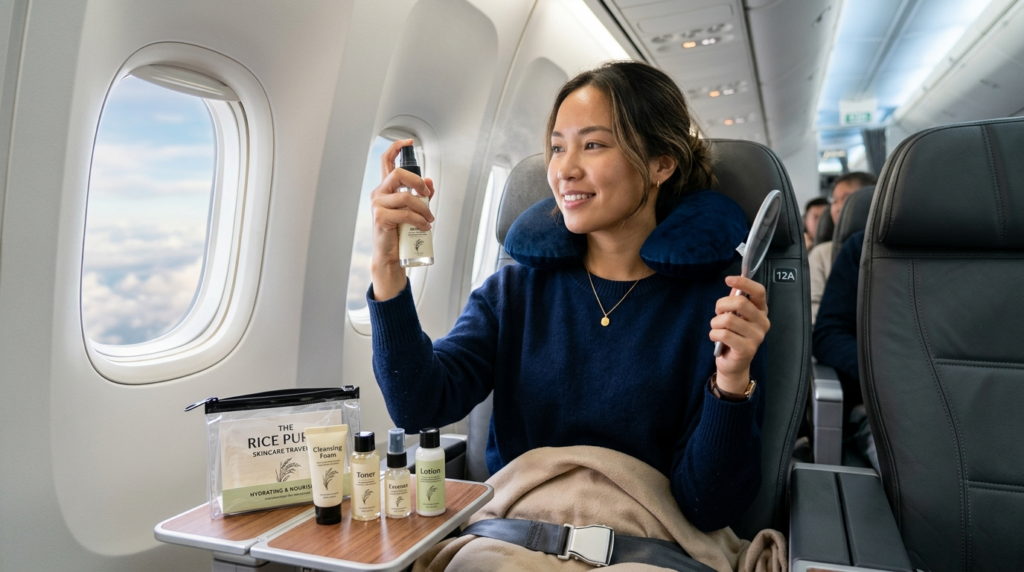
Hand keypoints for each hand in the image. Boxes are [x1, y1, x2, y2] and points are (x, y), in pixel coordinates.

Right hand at [369, 139, 435, 300]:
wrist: (391, 254)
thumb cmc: (400, 231)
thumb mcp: (413, 209)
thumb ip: (421, 195)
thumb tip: (430, 182)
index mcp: (385, 187)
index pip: (386, 161)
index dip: (396, 148)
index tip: (409, 142)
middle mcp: (379, 193)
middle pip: (399, 174)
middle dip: (418, 182)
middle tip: (427, 195)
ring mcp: (378, 204)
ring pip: (407, 197)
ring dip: (424, 208)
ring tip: (429, 219)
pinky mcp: (381, 217)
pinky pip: (406, 213)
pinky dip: (420, 220)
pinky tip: (424, 226)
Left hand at [709, 276, 769, 393]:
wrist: (733, 364)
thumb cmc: (733, 336)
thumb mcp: (735, 316)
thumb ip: (735, 301)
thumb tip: (733, 286)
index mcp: (761, 311)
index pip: (759, 291)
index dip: (744, 283)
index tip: (728, 279)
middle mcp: (763, 322)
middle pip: (741, 302)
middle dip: (721, 305)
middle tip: (717, 312)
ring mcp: (757, 337)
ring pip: (729, 319)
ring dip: (715, 323)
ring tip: (716, 328)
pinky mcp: (747, 349)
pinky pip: (724, 334)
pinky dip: (714, 334)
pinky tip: (716, 338)